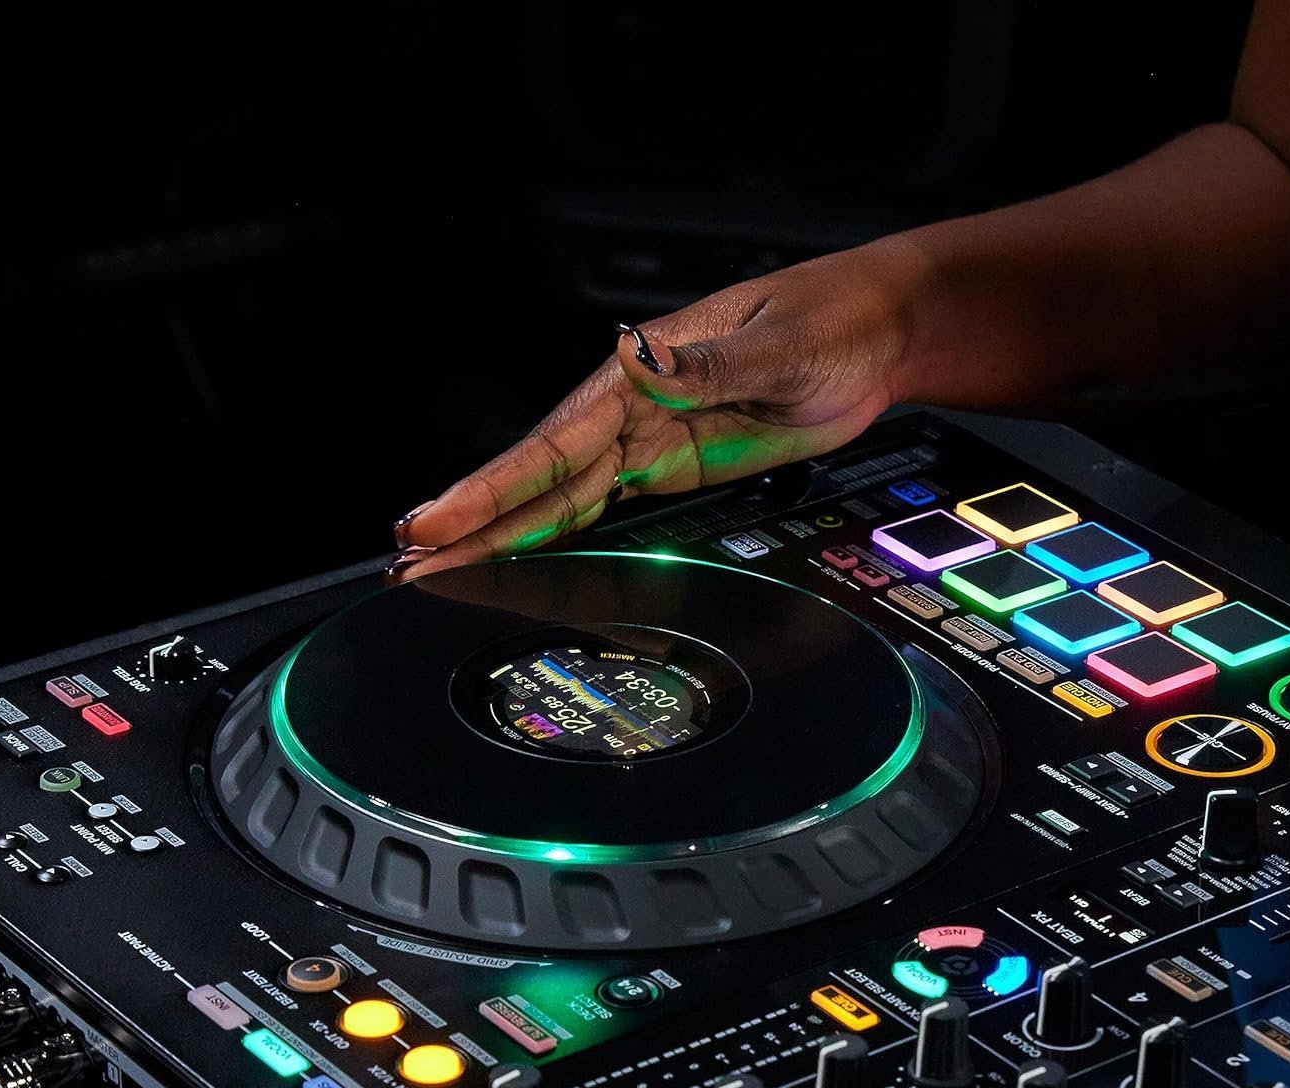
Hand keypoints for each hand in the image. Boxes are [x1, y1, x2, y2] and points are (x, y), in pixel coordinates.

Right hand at [388, 243, 919, 579]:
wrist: (878, 334)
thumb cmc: (833, 319)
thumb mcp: (779, 343)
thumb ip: (705, 364)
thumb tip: (635, 356)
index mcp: (641, 377)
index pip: (550, 445)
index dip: (490, 489)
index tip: (436, 521)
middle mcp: (632, 411)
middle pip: (536, 480)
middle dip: (472, 522)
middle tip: (410, 561)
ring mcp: (649, 443)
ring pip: (557, 499)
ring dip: (500, 534)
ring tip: (442, 565)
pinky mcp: (672, 468)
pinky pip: (600, 509)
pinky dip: (554, 534)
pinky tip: (517, 554)